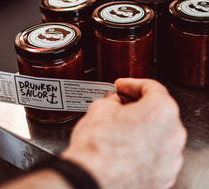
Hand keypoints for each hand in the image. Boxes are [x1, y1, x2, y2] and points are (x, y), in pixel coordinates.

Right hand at [62, 78, 186, 188]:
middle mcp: (173, 135)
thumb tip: (114, 102)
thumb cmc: (97, 147)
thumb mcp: (99, 108)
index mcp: (161, 111)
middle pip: (158, 111)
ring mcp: (170, 158)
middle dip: (137, 105)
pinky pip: (156, 155)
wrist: (90, 178)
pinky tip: (125, 147)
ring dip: (142, 128)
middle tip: (120, 104)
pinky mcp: (163, 175)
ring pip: (158, 135)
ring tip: (120, 127)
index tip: (122, 86)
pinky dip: (144, 148)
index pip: (151, 88)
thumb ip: (112, 100)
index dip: (132, 84)